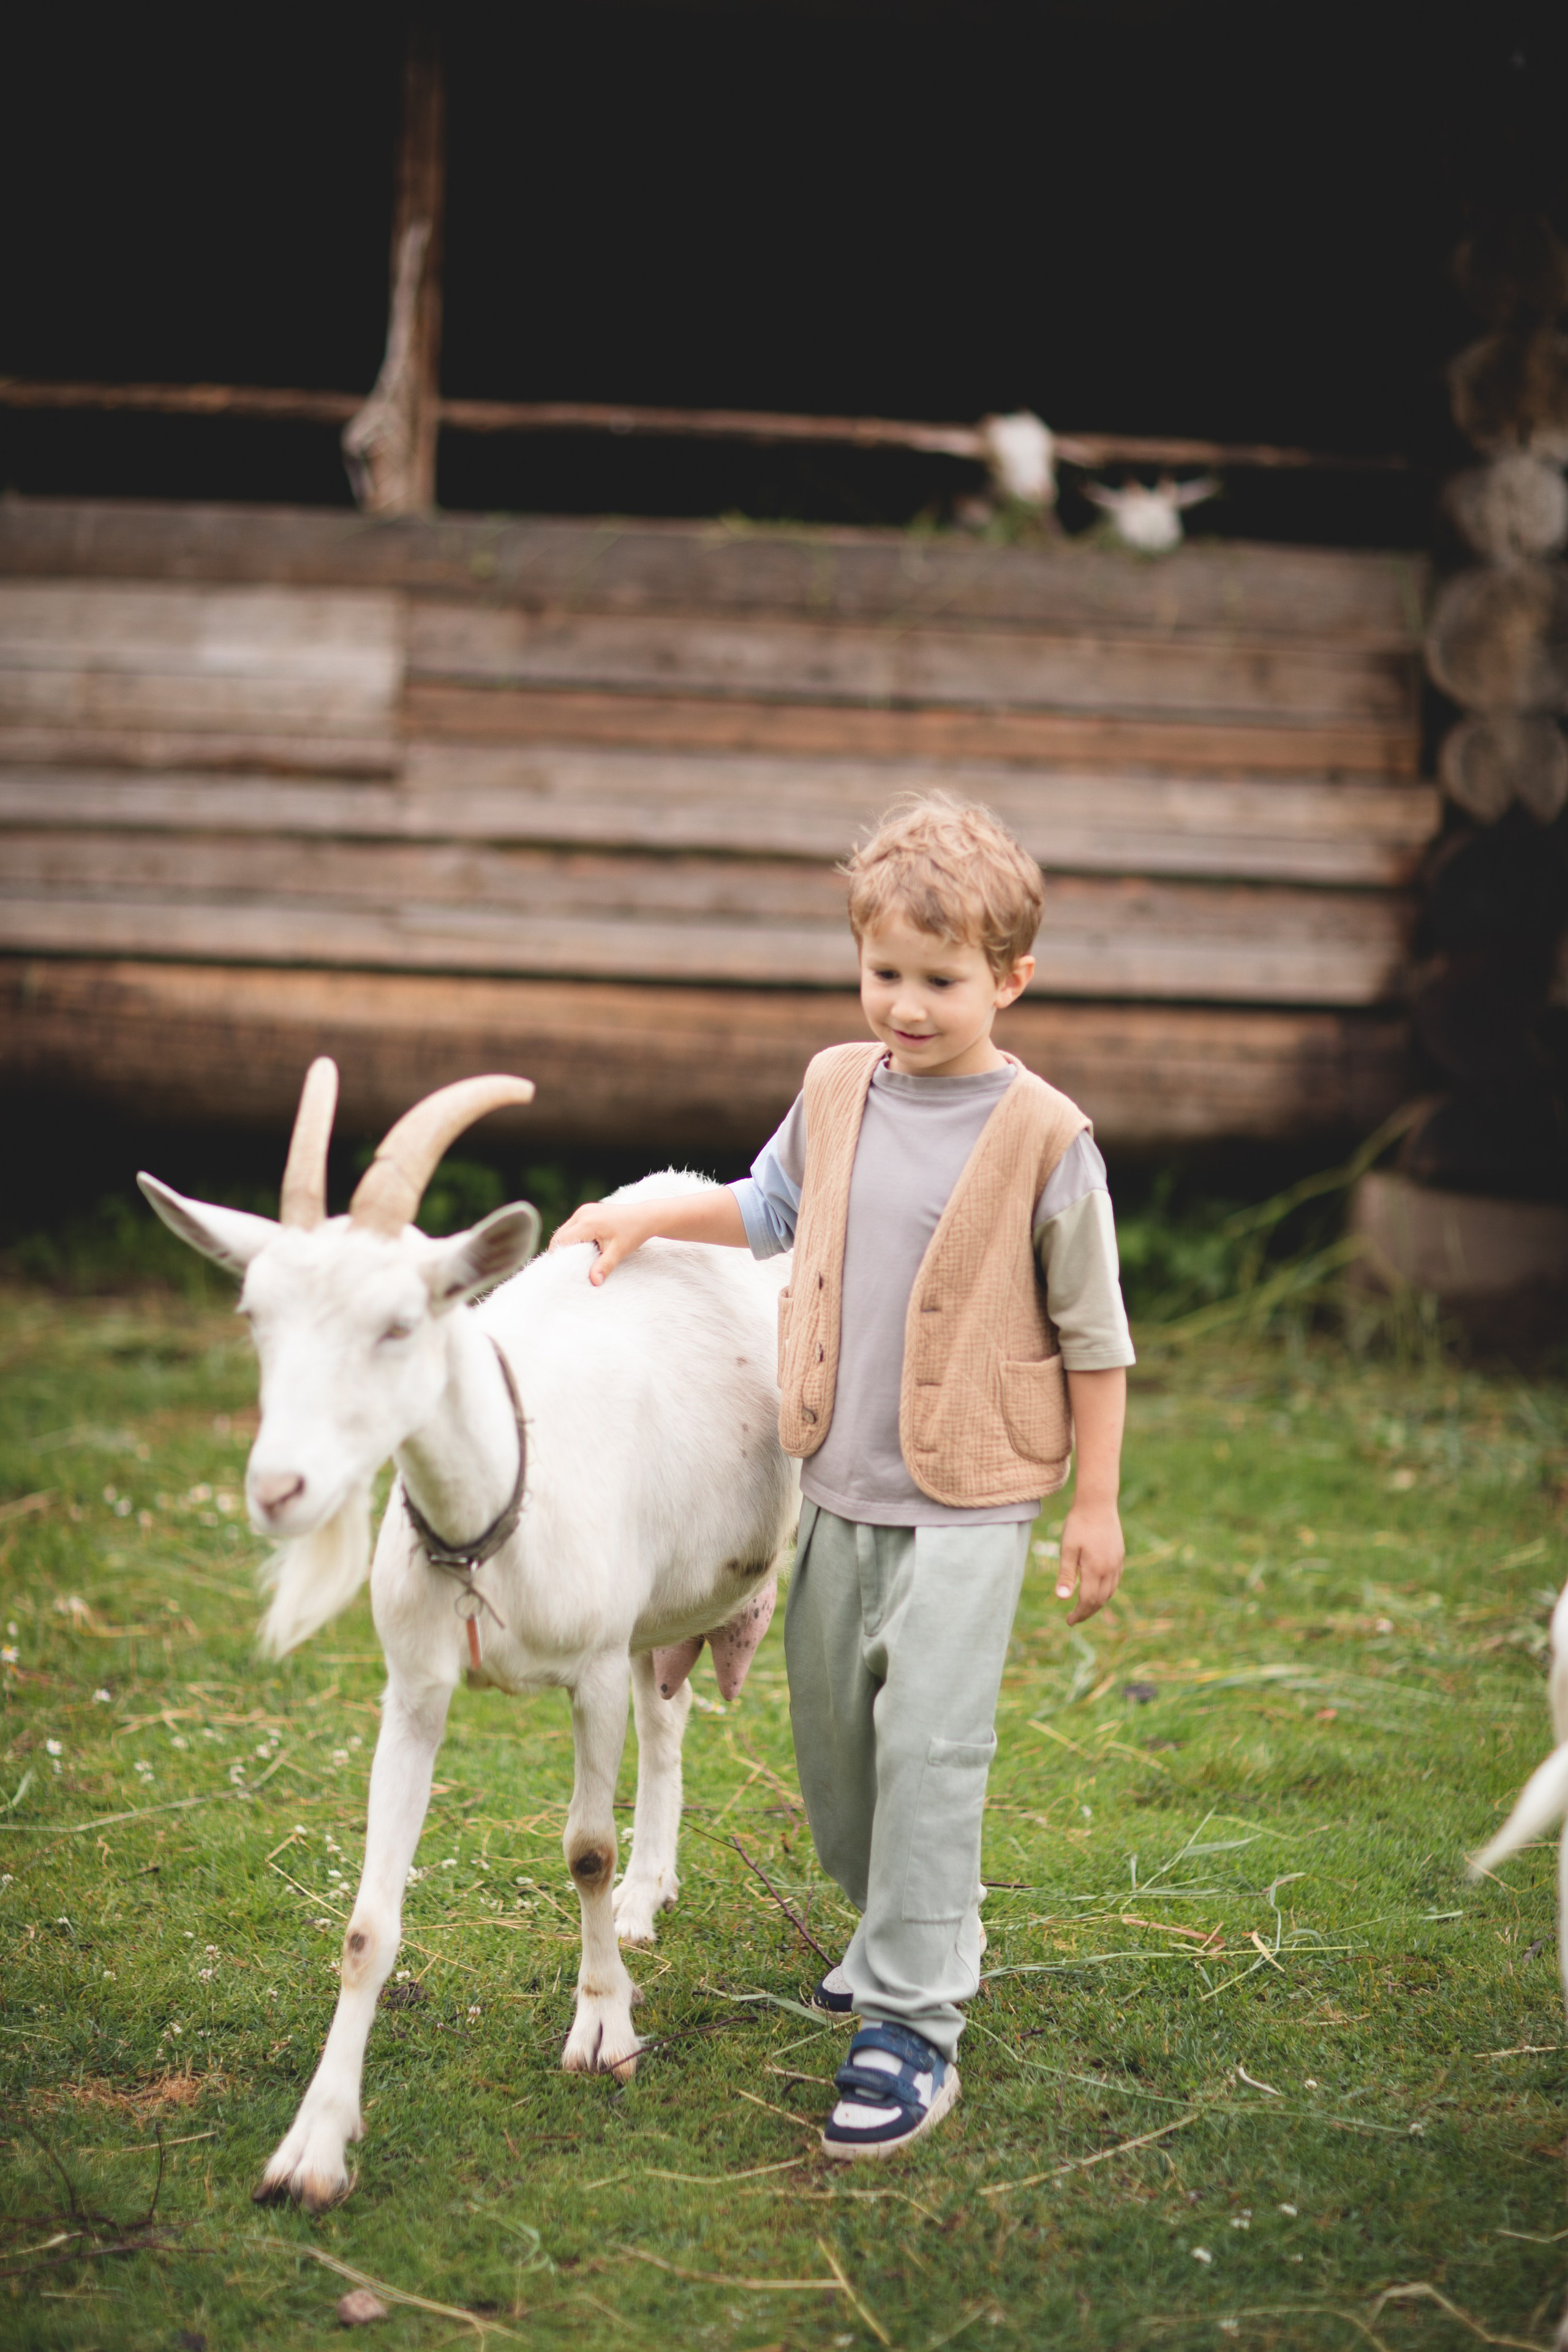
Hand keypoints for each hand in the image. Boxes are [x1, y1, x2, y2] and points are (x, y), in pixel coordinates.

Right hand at [549, 1200, 652, 1284]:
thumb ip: (604, 1266)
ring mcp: (584, 1210)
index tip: (561, 1270)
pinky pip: (573, 1225)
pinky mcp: (587, 1210)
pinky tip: (582, 1248)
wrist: (645, 1217)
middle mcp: (582, 1213)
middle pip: (560, 1235)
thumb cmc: (633, 1233)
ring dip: (567, 1244)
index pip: (561, 1241)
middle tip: (566, 1267)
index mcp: (587, 1222)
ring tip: (575, 1259)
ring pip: (565, 1230)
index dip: (558, 1256)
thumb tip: (594, 1282)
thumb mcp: (619, 1252)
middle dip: (561, 1251)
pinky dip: (573, 1237)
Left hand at [1056, 1498, 1124, 1624]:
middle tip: (1074, 1619)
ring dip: (1097, 1603)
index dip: (1079, 1614)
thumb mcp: (1067, 1549)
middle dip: (1087, 1612)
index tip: (1068, 1621)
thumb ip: (1066, 1574)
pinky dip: (1106, 1591)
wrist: (1098, 1502)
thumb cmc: (1078, 1524)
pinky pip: (1114, 1581)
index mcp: (1095, 1569)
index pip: (1088, 1601)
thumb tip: (1061, 1599)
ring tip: (1084, 1607)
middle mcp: (1109, 1569)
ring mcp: (1117, 1562)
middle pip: (1100, 1600)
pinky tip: (1097, 1589)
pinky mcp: (1119, 1556)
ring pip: (1110, 1592)